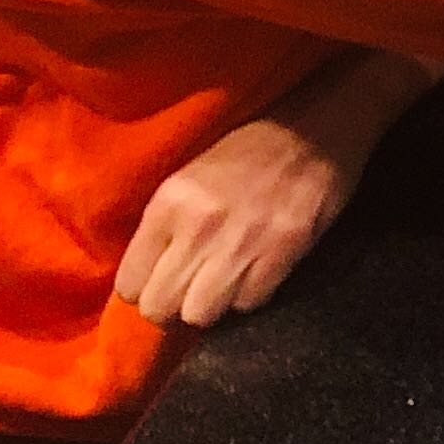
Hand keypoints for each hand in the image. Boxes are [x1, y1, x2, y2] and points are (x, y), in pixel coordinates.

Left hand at [115, 112, 362, 328]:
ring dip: (213, 304)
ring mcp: (242, 240)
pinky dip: (252, 294)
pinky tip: (257, 271)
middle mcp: (199, 226)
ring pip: (201, 314)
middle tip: (192, 290)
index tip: (163, 281)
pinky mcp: (284, 249)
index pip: (128, 285)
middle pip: (160, 308)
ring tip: (225, 283)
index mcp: (169, 204)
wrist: (314, 128)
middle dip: (174, 307)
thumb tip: (150, 278)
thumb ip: (166, 228)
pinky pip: (249, 302)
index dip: (145, 290)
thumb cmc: (247, 153)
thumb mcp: (188, 180)